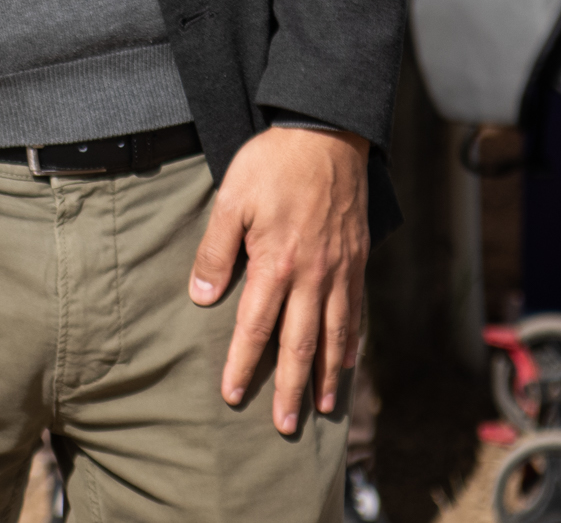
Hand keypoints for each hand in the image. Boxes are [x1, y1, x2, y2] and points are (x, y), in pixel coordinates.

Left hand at [188, 125, 369, 434]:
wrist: (327, 134)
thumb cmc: (271, 164)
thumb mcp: (230, 199)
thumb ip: (216, 252)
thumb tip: (202, 299)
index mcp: (276, 263)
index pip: (255, 327)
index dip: (243, 364)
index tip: (231, 396)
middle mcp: (313, 275)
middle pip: (300, 344)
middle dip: (290, 388)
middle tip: (284, 426)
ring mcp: (340, 270)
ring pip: (334, 335)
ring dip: (326, 375)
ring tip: (320, 408)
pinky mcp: (357, 259)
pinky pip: (355, 311)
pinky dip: (351, 343)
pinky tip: (346, 361)